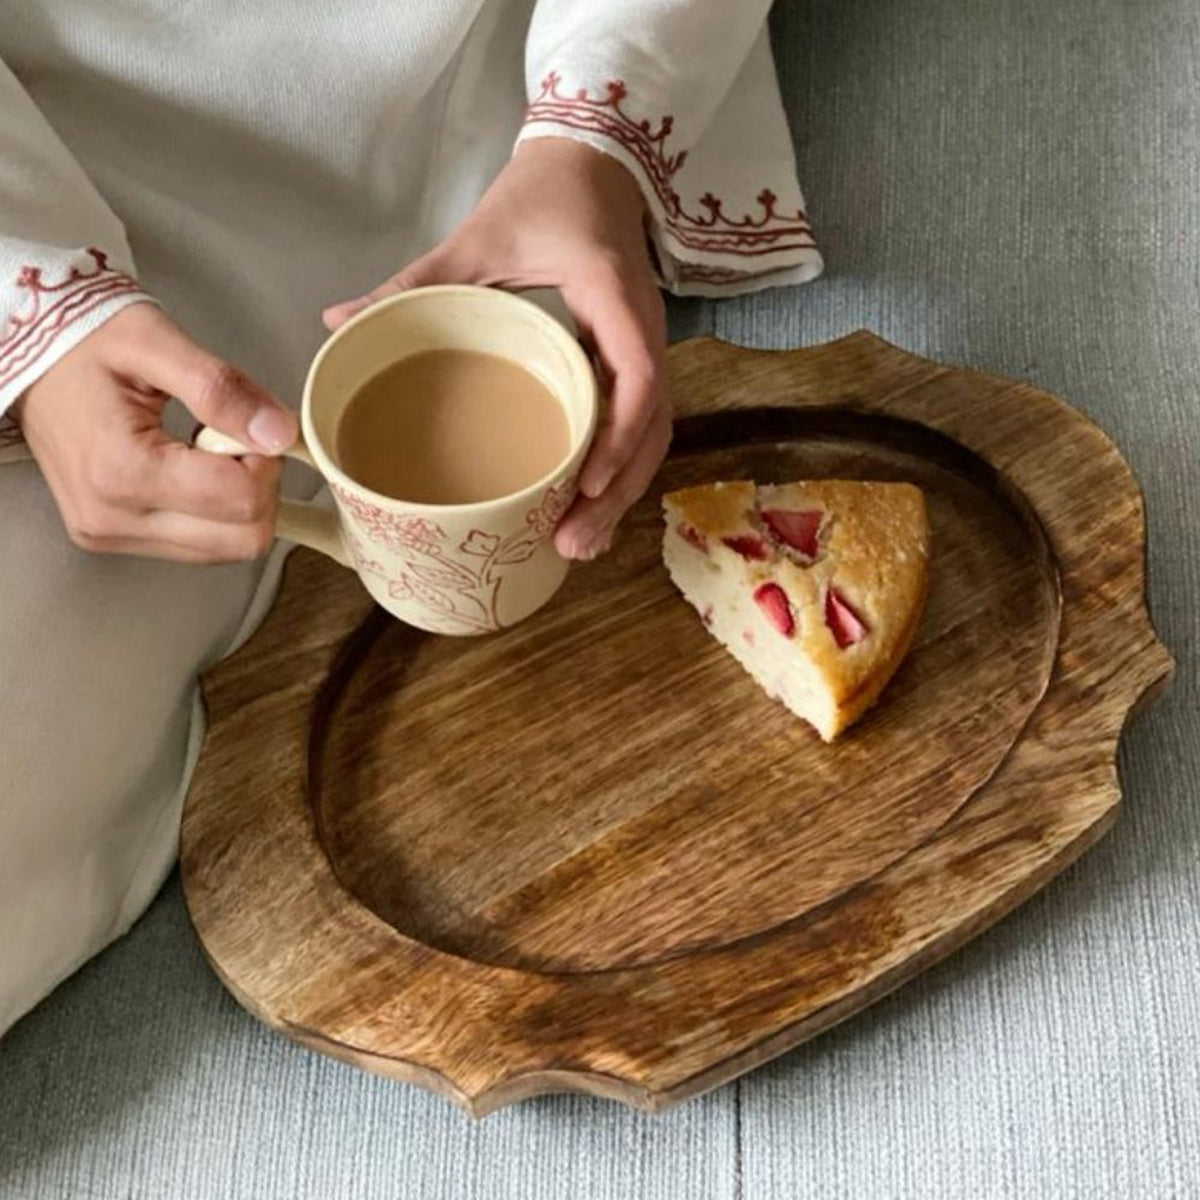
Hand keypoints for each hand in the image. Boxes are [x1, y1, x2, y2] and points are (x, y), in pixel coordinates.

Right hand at [16, 302, 297, 561]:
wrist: (31, 359)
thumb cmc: (84, 343)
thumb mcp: (156, 343)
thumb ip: (221, 389)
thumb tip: (279, 433)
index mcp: (122, 471)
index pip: (241, 500)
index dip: (266, 461)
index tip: (248, 424)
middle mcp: (114, 518)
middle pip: (242, 538)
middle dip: (258, 487)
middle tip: (231, 438)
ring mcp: (112, 535)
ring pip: (227, 549)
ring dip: (237, 502)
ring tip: (203, 450)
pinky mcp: (116, 540)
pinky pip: (200, 547)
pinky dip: (213, 512)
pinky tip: (190, 470)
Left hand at [323, 138, 669, 559]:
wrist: (591, 164)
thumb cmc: (540, 197)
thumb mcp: (476, 240)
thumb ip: (413, 282)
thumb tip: (336, 321)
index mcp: (613, 299)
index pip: (638, 379)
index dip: (616, 439)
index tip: (582, 483)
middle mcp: (643, 332)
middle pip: (652, 430)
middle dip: (618, 493)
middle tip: (572, 544)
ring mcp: (644, 349)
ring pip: (651, 438)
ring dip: (621, 494)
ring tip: (579, 545)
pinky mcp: (633, 362)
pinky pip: (638, 427)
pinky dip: (619, 472)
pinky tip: (590, 511)